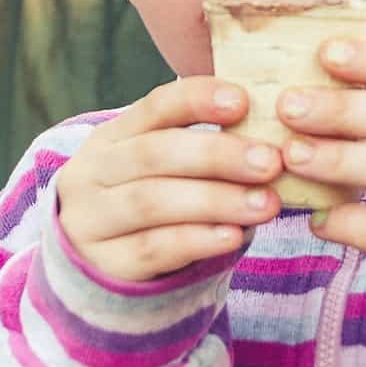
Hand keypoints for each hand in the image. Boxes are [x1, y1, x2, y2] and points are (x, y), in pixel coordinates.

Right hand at [55, 77, 283, 282]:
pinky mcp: (105, 264)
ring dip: (216, 200)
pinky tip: (233, 235)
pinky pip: (153, 248)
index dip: (197, 99)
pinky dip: (197, 239)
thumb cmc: (155, 201)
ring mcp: (92, 220)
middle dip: (217, 155)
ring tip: (266, 204)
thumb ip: (203, 146)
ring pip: (153, 201)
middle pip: (155, 153)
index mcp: (113, 136)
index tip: (243, 101)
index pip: (154, 106)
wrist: (103, 267)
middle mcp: (93, 172)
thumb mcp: (164, 166)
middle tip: (270, 162)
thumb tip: (273, 130)